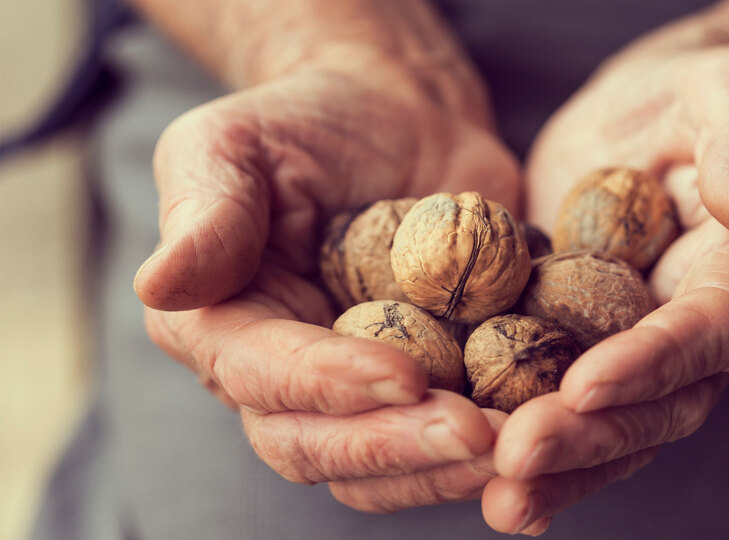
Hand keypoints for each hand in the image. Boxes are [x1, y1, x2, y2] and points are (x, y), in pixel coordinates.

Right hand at [134, 66, 520, 498]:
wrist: (398, 120)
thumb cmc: (307, 122)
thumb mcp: (237, 143)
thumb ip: (205, 212)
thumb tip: (160, 283)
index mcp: (223, 325)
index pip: (262, 377)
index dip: (328, 385)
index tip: (406, 374)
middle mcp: (280, 378)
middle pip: (319, 447)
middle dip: (395, 446)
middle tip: (475, 435)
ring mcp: (354, 393)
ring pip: (382, 466)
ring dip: (445, 467)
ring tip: (514, 445)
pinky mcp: (423, 387)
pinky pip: (443, 440)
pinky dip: (488, 447)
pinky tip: (540, 432)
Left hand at [481, 29, 728, 534]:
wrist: (661, 108)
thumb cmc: (706, 89)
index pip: (713, 328)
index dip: (655, 360)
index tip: (586, 384)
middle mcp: (709, 326)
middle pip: (663, 401)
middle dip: (592, 436)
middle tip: (516, 463)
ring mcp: (648, 341)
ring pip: (617, 422)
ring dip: (562, 467)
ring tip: (500, 499)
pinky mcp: (592, 339)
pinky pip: (569, 400)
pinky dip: (539, 443)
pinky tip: (485, 476)